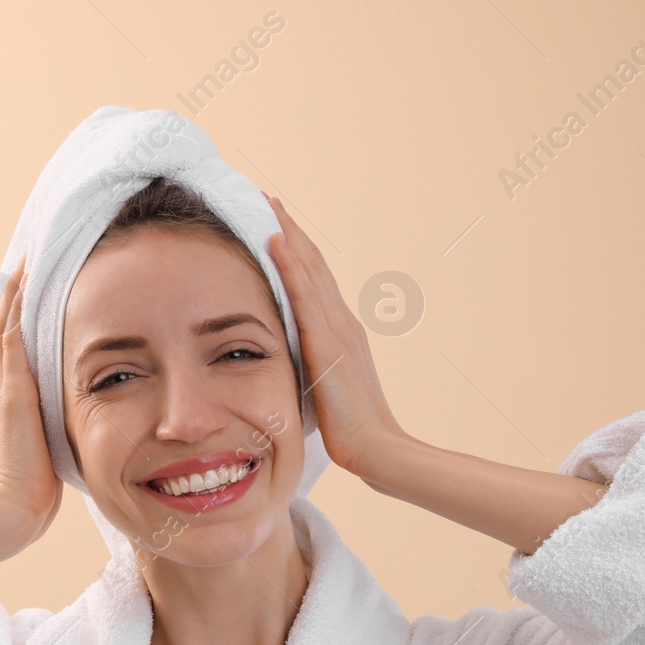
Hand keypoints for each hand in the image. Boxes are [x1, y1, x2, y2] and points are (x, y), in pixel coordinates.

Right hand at [0, 255, 62, 545]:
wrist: (13, 510)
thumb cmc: (35, 494)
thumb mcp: (52, 455)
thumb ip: (58, 438)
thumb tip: (86, 434)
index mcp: (13, 405)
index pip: (18, 355)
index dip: (23, 325)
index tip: (35, 297)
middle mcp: (4, 390)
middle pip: (7, 332)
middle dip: (16, 299)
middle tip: (27, 263)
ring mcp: (4, 387)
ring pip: (7, 326)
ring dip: (16, 293)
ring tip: (27, 258)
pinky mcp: (11, 390)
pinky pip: (12, 335)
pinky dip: (15, 305)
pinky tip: (24, 277)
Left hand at [264, 195, 403, 478]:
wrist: (375, 446)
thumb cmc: (350, 429)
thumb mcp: (325, 388)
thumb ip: (313, 368)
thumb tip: (292, 364)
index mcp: (341, 331)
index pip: (315, 280)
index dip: (297, 249)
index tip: (277, 223)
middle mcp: (342, 320)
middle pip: (314, 263)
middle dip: (292, 229)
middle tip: (270, 198)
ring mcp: (338, 327)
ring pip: (311, 268)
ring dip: (289, 233)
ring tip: (269, 205)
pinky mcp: (328, 341)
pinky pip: (305, 294)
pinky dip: (291, 264)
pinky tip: (276, 240)